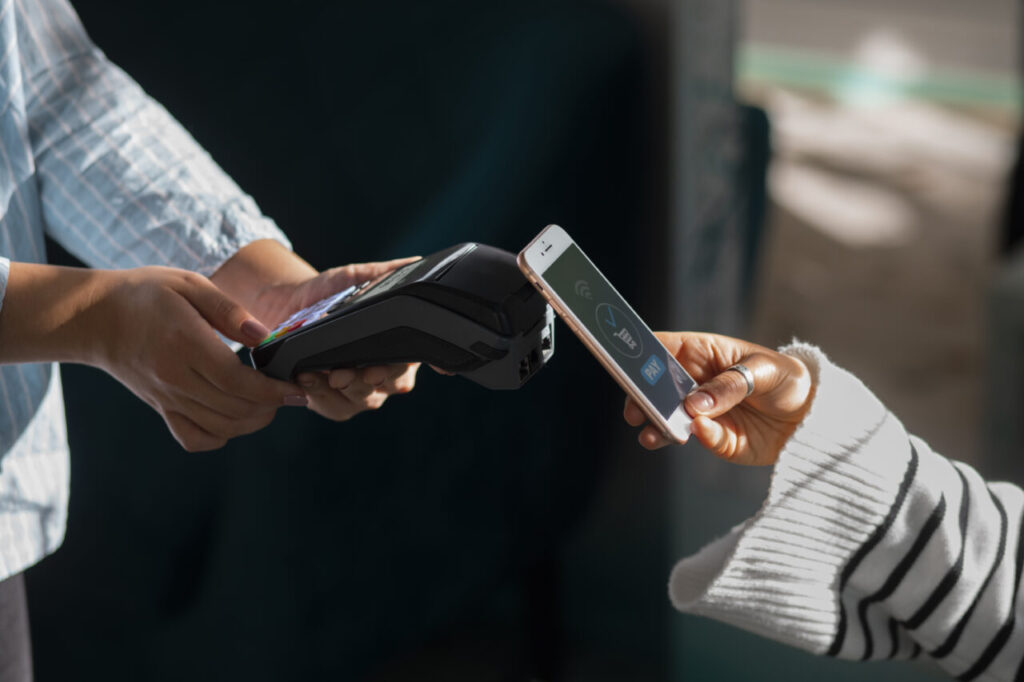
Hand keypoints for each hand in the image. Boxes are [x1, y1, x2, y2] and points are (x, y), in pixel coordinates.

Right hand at [88, 267, 307, 451]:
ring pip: (220, 427)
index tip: (296, 389)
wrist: (95, 317)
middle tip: (290, 392)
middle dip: (272, 406)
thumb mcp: (190, 285)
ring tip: (271, 403)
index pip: (235, 381)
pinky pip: (193, 438)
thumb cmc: (146, 294)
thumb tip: (263, 336)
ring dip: (253, 421)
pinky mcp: (160, 407)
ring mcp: (166, 397)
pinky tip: (235, 417)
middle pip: (234, 408)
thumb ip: (229, 311)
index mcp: (184, 343)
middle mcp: (174, 377)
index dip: (271, 391)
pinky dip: (220, 436)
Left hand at [250, 257, 422, 420]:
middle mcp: (386, 373)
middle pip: (394, 384)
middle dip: (379, 377)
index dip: (424, 362)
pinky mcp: (333, 402)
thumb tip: (417, 261)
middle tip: (366, 371)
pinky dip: (322, 395)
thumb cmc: (330, 293)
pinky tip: (309, 378)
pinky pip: (334, 407)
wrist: (287, 307)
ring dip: (350, 388)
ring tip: (333, 374)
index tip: (411, 361)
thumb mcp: (358, 277)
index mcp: (400, 346)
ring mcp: (362, 392)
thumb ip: (387, 272)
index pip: (418, 357)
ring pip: (365, 399)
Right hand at [623, 332, 813, 464]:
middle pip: (656, 386)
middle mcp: (695, 383)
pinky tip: (695, 434)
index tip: (626, 365)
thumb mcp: (763, 371)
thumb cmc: (787, 378)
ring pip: (668, 418)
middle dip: (642, 397)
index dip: (641, 353)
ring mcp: (702, 412)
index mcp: (702, 353)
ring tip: (651, 434)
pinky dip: (694, 437)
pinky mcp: (716, 438)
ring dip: (657, 425)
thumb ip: (728, 386)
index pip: (662, 348)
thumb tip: (694, 405)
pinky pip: (698, 438)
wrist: (814, 416)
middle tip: (635, 410)